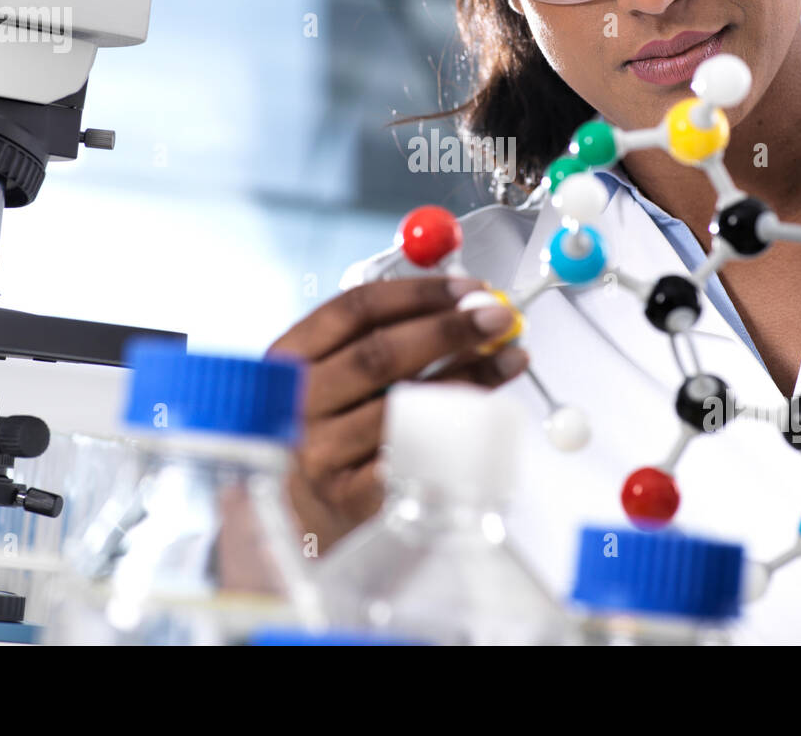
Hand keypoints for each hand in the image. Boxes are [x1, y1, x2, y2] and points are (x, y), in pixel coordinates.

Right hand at [268, 276, 527, 552]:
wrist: (304, 512)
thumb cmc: (334, 429)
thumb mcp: (337, 376)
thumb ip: (387, 335)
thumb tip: (468, 304)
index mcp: (291, 358)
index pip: (354, 310)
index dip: (417, 293)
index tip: (469, 288)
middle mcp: (299, 402)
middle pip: (379, 353)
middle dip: (449, 330)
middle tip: (498, 318)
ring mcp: (321, 452)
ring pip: (403, 405)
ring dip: (466, 376)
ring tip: (508, 360)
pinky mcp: (350, 496)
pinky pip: (413, 454)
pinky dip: (455, 429)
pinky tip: (485, 414)